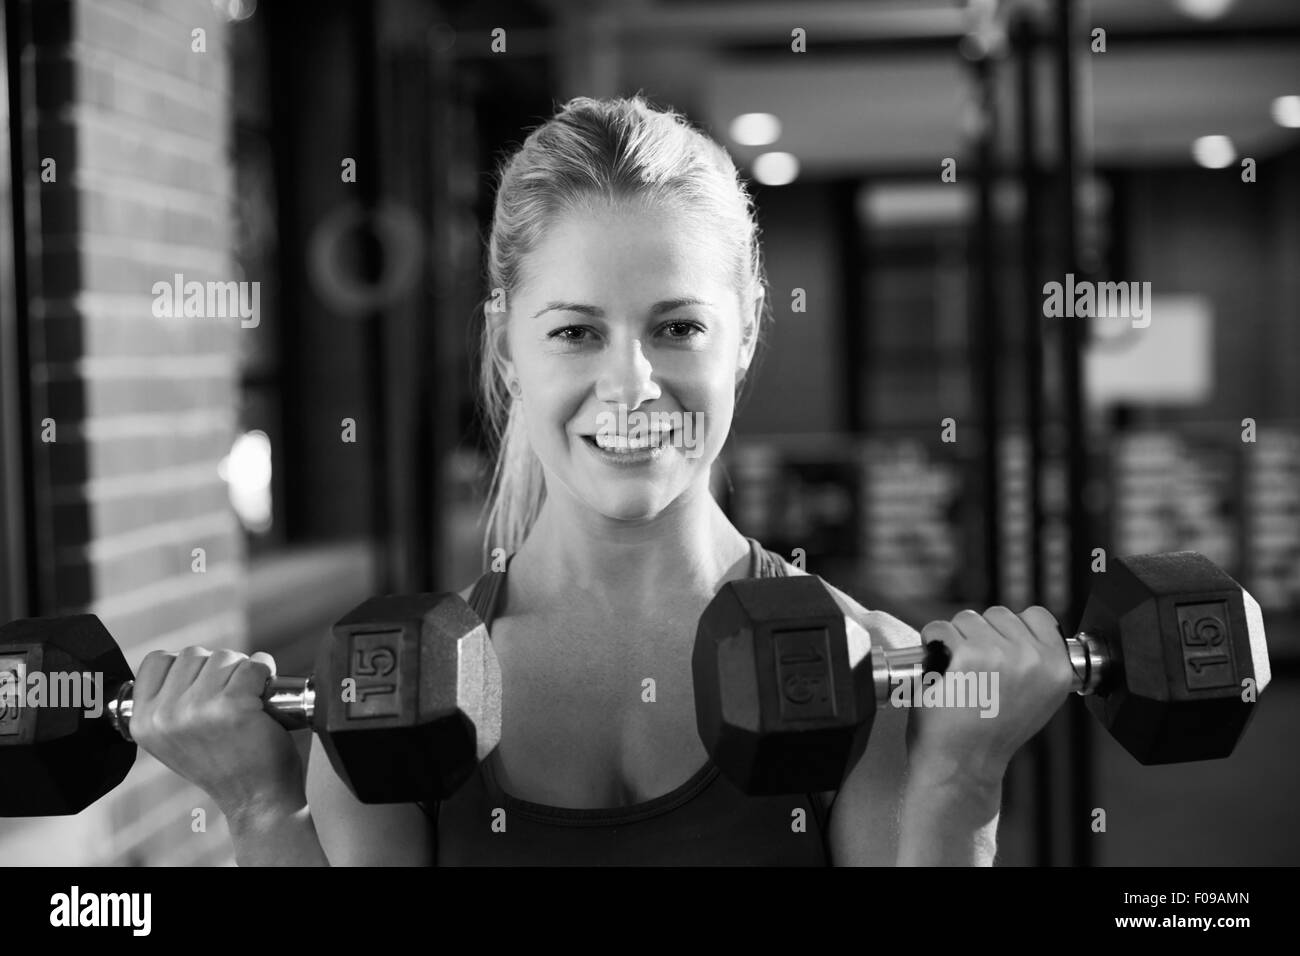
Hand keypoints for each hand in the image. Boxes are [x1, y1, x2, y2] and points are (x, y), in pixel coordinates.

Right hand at [128, 647, 305, 822]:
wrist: (256, 797)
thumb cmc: (222, 764)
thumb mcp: (172, 739)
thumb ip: (164, 703)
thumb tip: (172, 661)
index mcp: (143, 722)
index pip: (156, 660)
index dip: (186, 666)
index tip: (202, 685)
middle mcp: (164, 716)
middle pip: (193, 654)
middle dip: (217, 668)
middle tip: (229, 697)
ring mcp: (197, 710)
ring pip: (224, 656)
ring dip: (242, 671)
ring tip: (246, 700)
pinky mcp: (233, 705)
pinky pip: (253, 665)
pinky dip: (264, 673)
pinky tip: (263, 695)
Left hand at [904, 606, 1075, 790]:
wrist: (963, 764)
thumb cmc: (990, 734)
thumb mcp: (1037, 699)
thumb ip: (1037, 662)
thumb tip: (1023, 632)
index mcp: (1058, 669)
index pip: (1037, 616)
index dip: (1012, 629)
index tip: (1000, 649)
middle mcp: (1034, 659)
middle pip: (998, 614)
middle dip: (981, 635)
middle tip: (975, 671)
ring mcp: (1000, 655)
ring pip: (968, 618)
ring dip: (955, 639)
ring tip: (957, 674)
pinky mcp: (967, 656)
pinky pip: (941, 628)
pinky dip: (932, 644)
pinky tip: (939, 670)